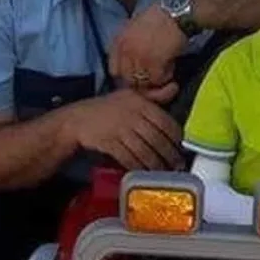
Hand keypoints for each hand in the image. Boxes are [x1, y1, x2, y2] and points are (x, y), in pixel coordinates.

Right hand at [64, 85, 185, 169]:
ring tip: (164, 172)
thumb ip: (154, 95)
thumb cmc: (106, 108)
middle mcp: (132, 115)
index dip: (176, 137)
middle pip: (157, 139)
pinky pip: (128, 158)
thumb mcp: (130, 96)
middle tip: (178, 165)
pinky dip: (138, 167)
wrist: (77, 119)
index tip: (182, 147)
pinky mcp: (109, 143)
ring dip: (156, 165)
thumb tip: (174, 87)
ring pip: (144, 151)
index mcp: (140, 103)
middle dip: (169, 155)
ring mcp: (120, 129)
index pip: (165, 122)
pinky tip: (145, 172)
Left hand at [110, 5, 186, 90]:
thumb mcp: (133, 27)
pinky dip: (165, 76)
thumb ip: (127, 45)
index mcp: (118, 42)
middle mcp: (125, 51)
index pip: (114, 70)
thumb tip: (129, 64)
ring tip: (163, 70)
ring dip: (154, 79)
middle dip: (140, 80)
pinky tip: (171, 66)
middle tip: (153, 75)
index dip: (126, 75)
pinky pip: (157, 80)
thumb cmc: (158, 18)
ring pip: (143, 82)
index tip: (137, 73)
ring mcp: (139, 58)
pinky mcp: (154, 63)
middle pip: (128, 79)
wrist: (175, 13)